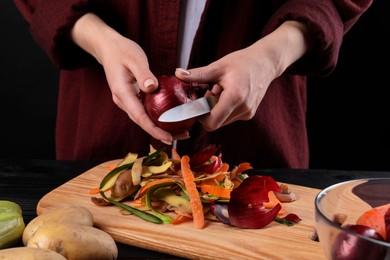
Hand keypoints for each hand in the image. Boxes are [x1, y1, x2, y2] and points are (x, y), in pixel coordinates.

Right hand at [71, 13, 181, 143]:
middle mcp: (123, 101)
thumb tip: (152, 87)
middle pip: (143, 123)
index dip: (154, 130)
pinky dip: (156, 118)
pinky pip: (144, 112)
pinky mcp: (130, 99)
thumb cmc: (122, 51)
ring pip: (143, 119)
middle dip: (161, 133)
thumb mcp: (135, 59)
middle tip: (182, 136)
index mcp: (122, 93)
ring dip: (159, 128)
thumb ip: (143, 73)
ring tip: (179, 132)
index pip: (140, 117)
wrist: (108, 48)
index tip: (168, 138)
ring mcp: (126, 101)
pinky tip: (169, 119)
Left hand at [175, 21, 312, 130]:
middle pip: (215, 122)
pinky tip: (228, 93)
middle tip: (209, 92)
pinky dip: (224, 108)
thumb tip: (177, 74)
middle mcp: (243, 109)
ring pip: (222, 120)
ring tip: (220, 90)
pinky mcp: (249, 114)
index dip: (200, 116)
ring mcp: (248, 113)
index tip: (198, 102)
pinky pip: (230, 117)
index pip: (212, 122)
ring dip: (216, 109)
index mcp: (235, 97)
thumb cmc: (242, 62)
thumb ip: (197, 74)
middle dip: (207, 111)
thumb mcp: (218, 66)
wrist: (266, 62)